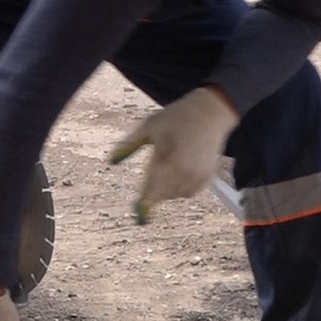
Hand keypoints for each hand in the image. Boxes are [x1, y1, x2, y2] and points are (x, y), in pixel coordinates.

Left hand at [108, 86, 238, 223]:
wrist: (210, 112)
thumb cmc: (177, 117)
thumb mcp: (149, 126)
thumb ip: (129, 144)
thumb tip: (111, 160)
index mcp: (166, 159)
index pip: (151, 190)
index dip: (144, 201)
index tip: (138, 208)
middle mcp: (183, 170)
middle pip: (162, 195)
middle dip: (154, 193)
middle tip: (151, 183)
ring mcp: (196, 175)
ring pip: (176, 195)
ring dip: (167, 191)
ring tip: (168, 170)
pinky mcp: (207, 176)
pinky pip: (189, 192)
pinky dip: (182, 189)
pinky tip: (180, 173)